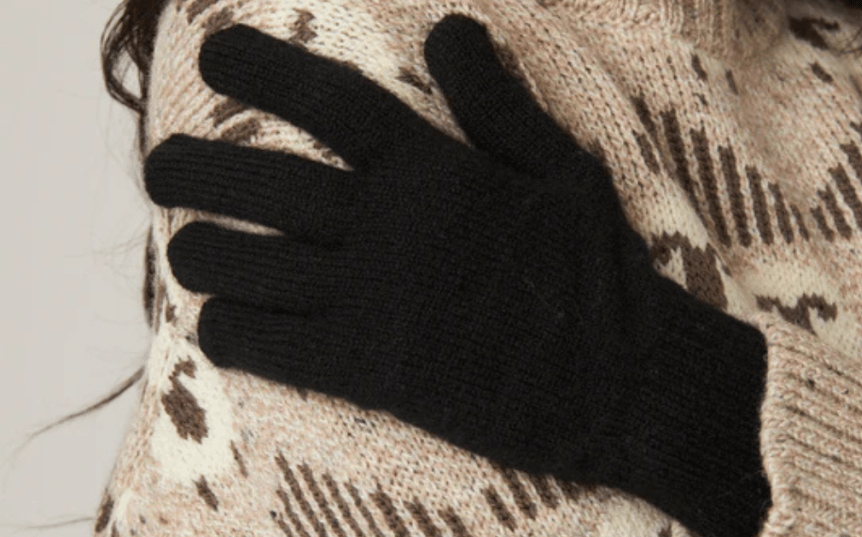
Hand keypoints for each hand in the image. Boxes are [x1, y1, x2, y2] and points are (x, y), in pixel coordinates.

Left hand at [145, 16, 769, 535]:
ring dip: (196, 253)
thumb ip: (498, 103)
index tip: (215, 55)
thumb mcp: (567, 171)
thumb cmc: (598, 275)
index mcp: (433, 170)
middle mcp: (388, 227)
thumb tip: (451, 27)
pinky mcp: (366, 372)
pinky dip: (226, 329)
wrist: (620, 385)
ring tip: (191, 247)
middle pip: (253, 182)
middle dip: (187, 168)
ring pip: (235, 265)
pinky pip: (259, 345)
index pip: (325, 100)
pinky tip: (228, 321)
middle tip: (163, 167)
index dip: (259, 69)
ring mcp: (371, 301)